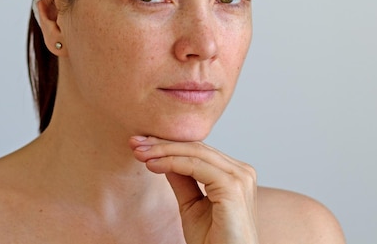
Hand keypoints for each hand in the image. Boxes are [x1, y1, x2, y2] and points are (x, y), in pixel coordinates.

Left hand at [129, 136, 258, 243]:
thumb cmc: (215, 243)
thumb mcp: (191, 205)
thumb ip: (182, 180)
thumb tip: (162, 157)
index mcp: (235, 174)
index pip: (199, 151)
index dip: (169, 145)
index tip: (141, 146)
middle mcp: (241, 172)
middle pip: (197, 148)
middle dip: (162, 143)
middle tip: (135, 143)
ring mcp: (240, 177)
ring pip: (196, 153)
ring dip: (163, 150)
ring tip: (139, 153)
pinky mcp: (232, 186)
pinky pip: (196, 167)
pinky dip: (172, 162)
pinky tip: (153, 165)